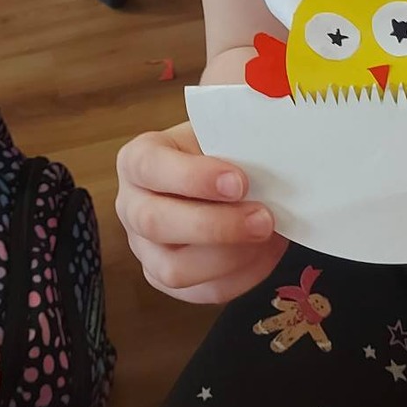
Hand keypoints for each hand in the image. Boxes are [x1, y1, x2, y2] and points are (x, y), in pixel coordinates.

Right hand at [115, 120, 286, 304]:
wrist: (228, 166)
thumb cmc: (226, 142)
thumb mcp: (228, 122)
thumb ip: (240, 120)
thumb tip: (275, 113)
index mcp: (139, 158)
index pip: (152, 167)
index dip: (194, 177)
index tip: (241, 180)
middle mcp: (131, 205)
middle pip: (156, 223)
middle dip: (215, 226)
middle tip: (265, 218)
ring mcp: (145, 248)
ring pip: (173, 269)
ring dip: (228, 258)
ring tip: (270, 237)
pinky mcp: (168, 280)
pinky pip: (199, 294)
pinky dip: (238, 279)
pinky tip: (267, 255)